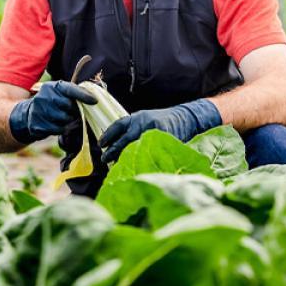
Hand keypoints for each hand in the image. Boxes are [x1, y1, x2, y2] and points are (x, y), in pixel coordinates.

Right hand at [9, 81, 96, 142]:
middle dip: (76, 111)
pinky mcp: (37, 124)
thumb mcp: (62, 93)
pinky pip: (58, 130)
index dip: (84, 95)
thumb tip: (97, 92)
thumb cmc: (53, 102)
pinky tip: (61, 125)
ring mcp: (39, 111)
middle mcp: (45, 97)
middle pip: (69, 106)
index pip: (70, 89)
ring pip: (65, 119)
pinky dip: (63, 129)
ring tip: (69, 119)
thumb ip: (77, 92)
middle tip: (77, 113)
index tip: (95, 101)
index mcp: (53, 86)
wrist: (30, 114)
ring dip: (71, 122)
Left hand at [99, 99, 220, 161]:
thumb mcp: (146, 119)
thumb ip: (133, 129)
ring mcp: (153, 133)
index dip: (108, 135)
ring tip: (116, 166)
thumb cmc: (163, 121)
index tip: (101, 144)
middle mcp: (144, 124)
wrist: (185, 119)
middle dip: (112, 151)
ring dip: (123, 159)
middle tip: (105, 159)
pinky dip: (140, 163)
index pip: (118, 125)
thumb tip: (114, 145)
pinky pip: (148, 155)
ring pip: (133, 149)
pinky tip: (134, 168)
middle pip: (123, 140)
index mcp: (138, 118)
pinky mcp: (163, 142)